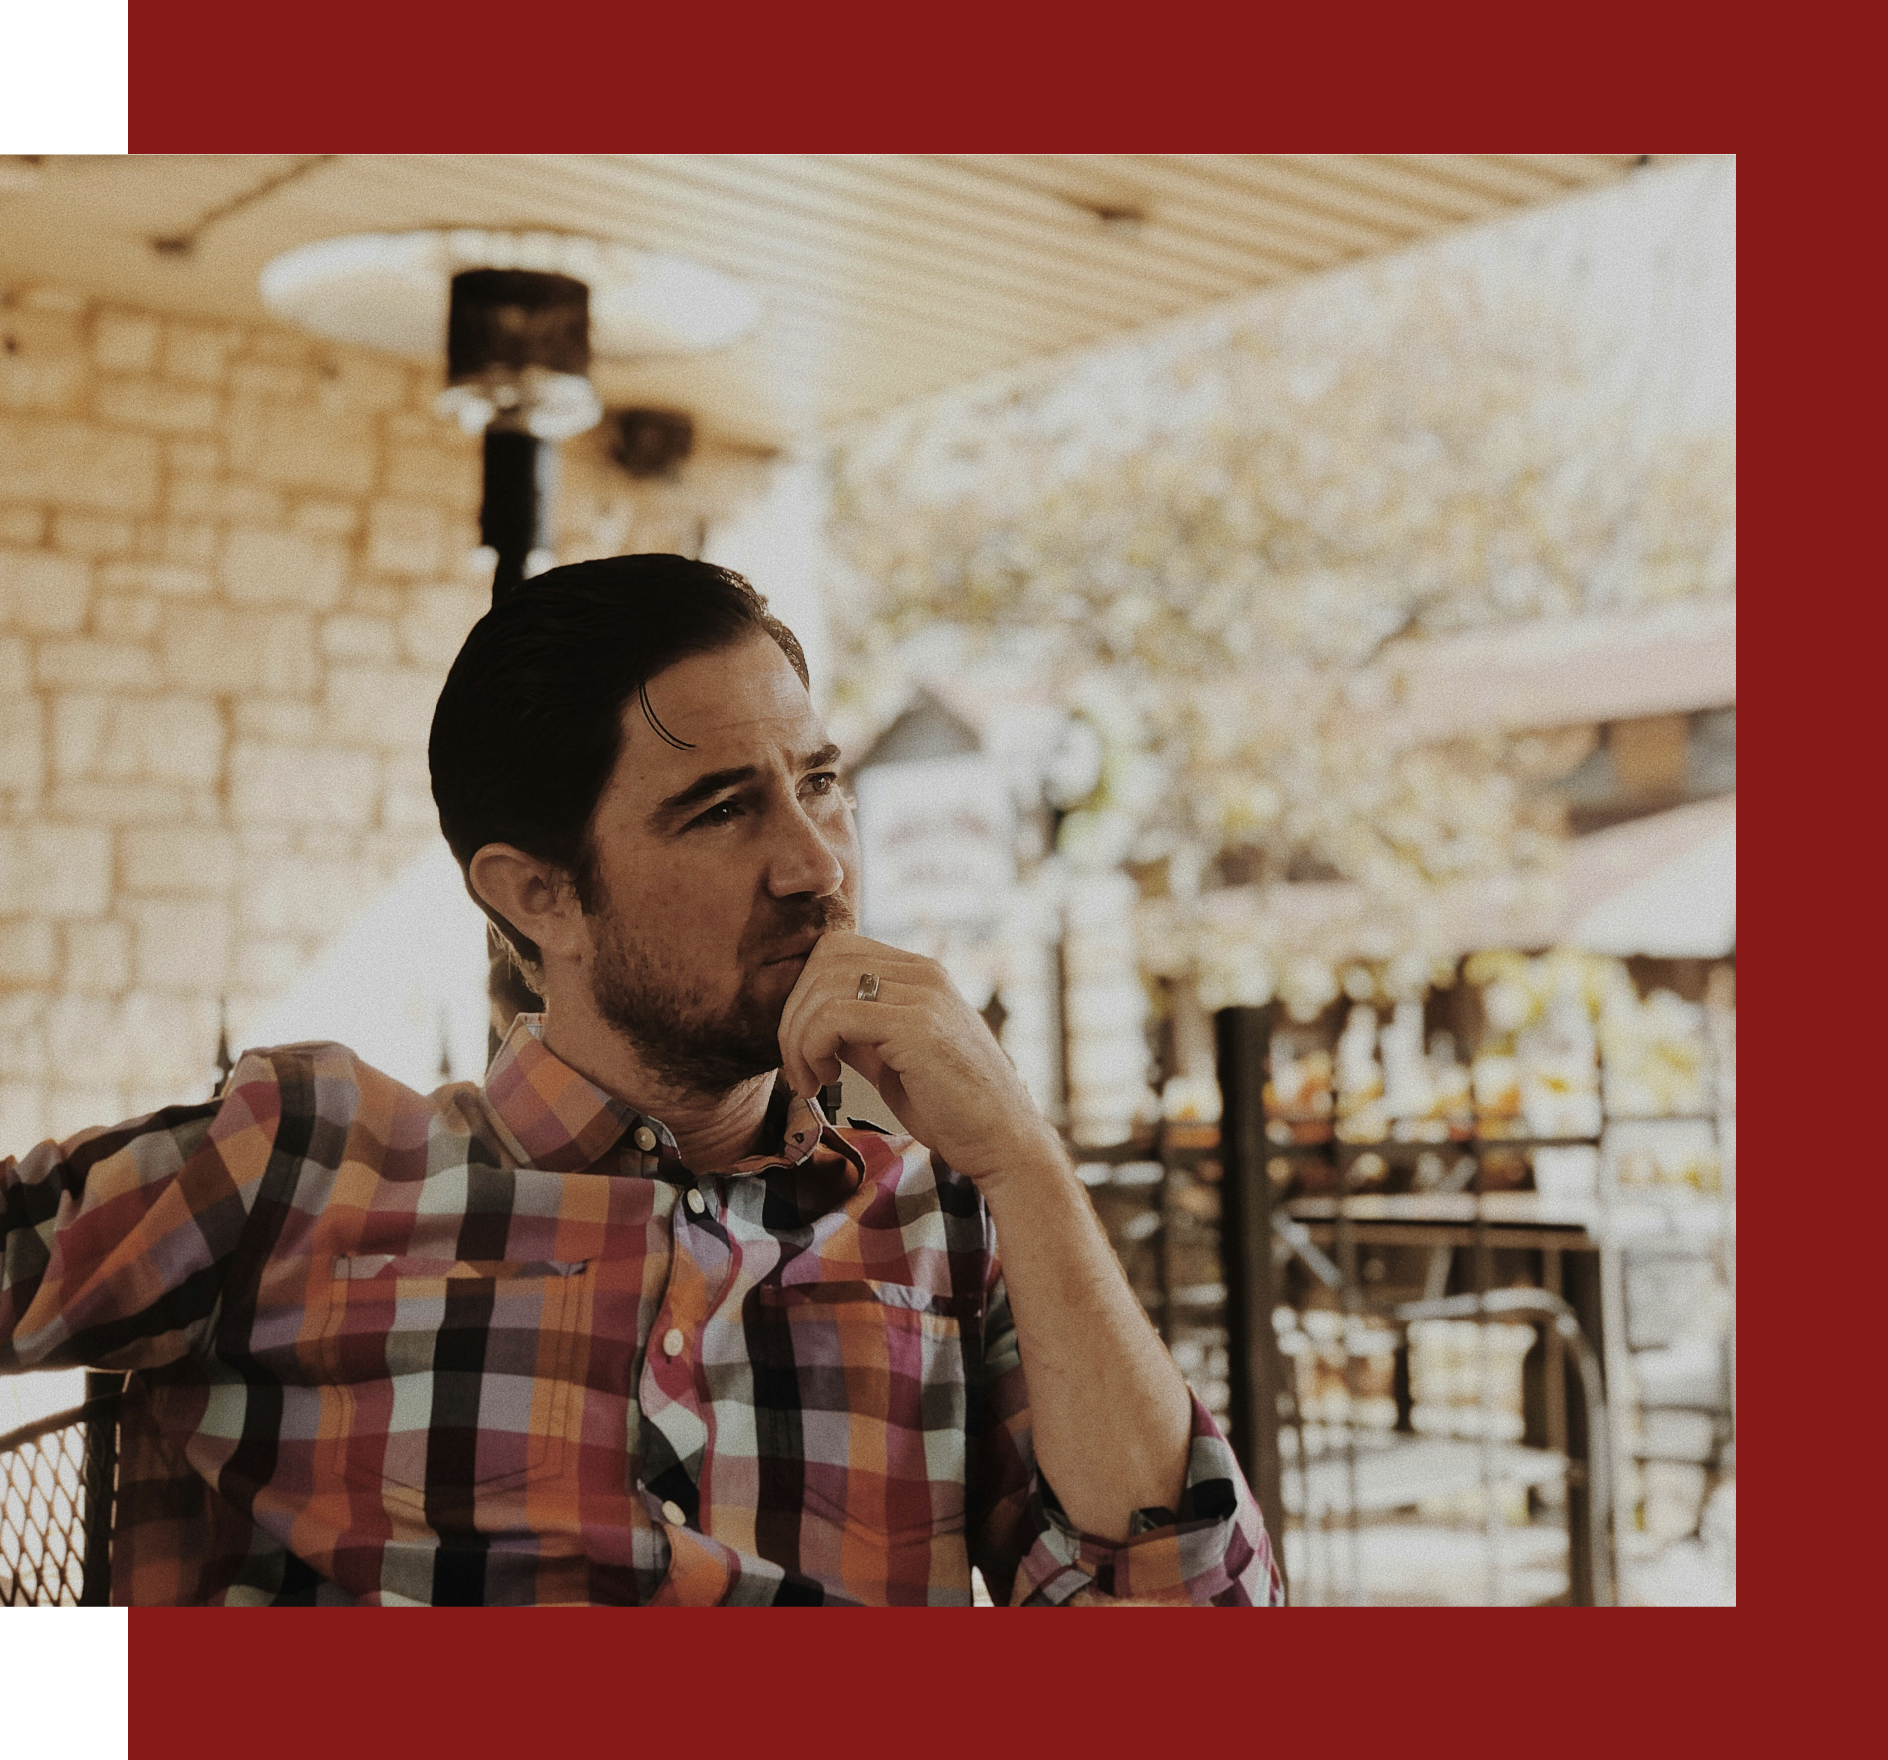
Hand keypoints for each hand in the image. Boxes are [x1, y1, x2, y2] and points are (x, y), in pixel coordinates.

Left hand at [775, 930, 1061, 1186]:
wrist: (1002, 1143)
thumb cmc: (952, 1109)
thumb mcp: (893, 1059)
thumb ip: (859, 1033)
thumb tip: (812, 1024)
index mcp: (920, 974)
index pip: (837, 949)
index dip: (806, 993)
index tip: (805, 1047)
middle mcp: (923, 973)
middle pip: (824, 959)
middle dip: (794, 1014)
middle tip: (800, 1068)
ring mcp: (923, 994)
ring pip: (824, 985)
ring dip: (798, 1037)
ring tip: (811, 1080)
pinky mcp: (917, 1025)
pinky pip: (835, 1016)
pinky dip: (812, 1048)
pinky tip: (827, 1080)